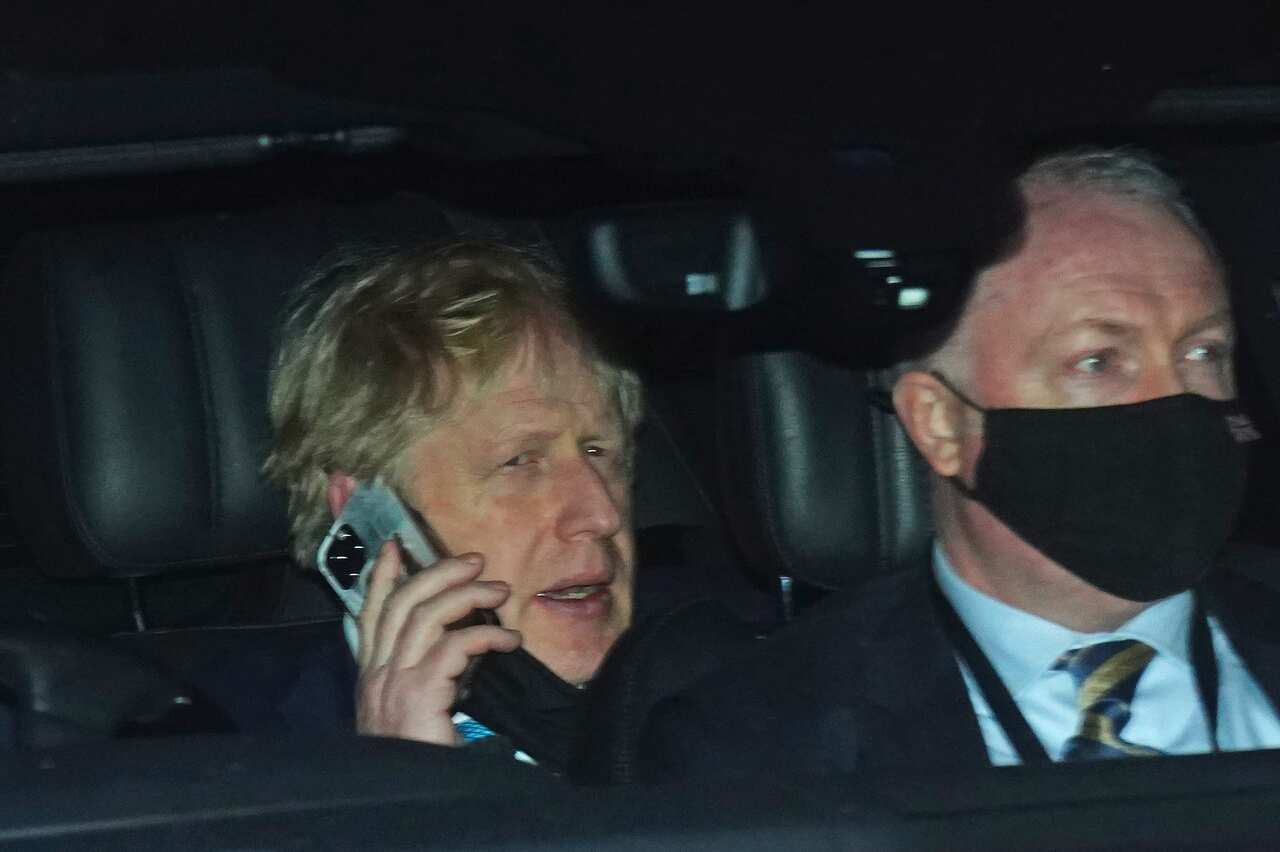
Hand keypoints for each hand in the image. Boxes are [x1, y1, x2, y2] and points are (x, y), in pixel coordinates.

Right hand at [354, 542, 521, 744]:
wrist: (416, 802)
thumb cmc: (421, 762)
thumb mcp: (415, 714)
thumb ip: (426, 679)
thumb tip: (458, 644)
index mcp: (372, 678)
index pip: (371, 614)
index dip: (381, 577)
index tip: (395, 545)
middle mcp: (376, 675)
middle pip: (402, 604)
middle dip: (438, 572)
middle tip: (474, 560)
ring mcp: (393, 683)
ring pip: (426, 615)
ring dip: (467, 595)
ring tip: (499, 591)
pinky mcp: (418, 695)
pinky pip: (455, 646)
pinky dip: (486, 635)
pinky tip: (509, 640)